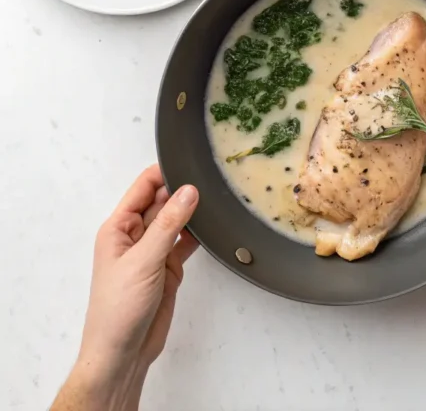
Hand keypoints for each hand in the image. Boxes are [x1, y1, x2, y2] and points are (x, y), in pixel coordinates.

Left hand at [53, 165, 198, 410]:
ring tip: (217, 195)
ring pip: (176, 221)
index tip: (191, 161)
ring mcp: (153, 252)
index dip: (165, 173)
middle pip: (162, 201)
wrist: (123, 353)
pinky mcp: (168, 268)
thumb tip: (189, 191)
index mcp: (119, 227)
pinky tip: (213, 224)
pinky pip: (185, 242)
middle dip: (182, 189)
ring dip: (192, 211)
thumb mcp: (143, 261)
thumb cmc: (119, 307)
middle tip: (211, 177)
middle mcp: (135, 235)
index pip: (143, 187)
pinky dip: (198, 233)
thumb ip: (168, 225)